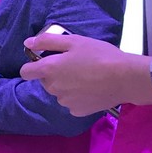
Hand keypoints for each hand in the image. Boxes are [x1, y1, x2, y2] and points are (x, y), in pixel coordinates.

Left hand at [21, 34, 135, 116]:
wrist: (125, 78)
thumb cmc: (99, 55)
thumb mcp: (74, 41)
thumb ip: (47, 41)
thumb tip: (28, 43)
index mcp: (49, 70)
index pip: (26, 72)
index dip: (33, 66)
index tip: (45, 61)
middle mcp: (52, 88)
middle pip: (45, 81)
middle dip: (55, 74)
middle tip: (75, 65)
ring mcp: (64, 102)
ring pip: (59, 92)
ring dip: (67, 85)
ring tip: (87, 77)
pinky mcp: (77, 111)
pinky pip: (71, 102)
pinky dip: (78, 96)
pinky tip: (92, 89)